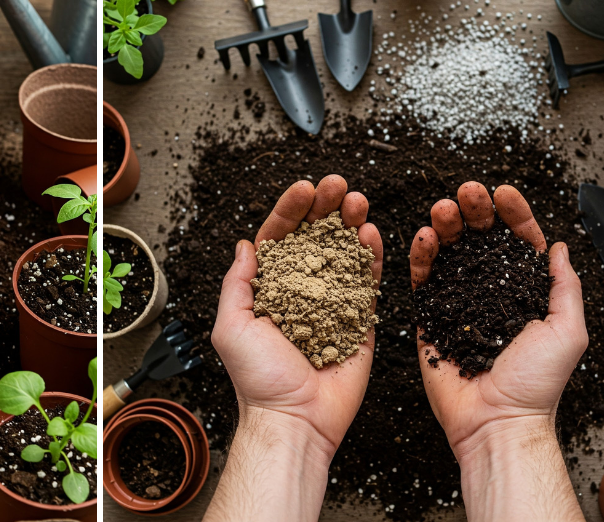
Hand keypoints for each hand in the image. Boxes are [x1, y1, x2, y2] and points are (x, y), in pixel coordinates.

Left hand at [205, 175, 381, 521]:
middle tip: (338, 185)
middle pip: (316, 238)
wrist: (294, 418)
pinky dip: (372, 256)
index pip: (281, 238)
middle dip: (327, 208)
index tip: (304, 188)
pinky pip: (369, 283)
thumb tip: (246, 245)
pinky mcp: (360, 320)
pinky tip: (373, 233)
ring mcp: (332, 303)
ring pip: (343, 253)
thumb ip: (238, 284)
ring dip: (351, 223)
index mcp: (270, 289)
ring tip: (357, 201)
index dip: (292, 211)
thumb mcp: (231, 325)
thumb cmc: (257, 379)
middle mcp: (302, 291)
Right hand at [409, 182, 585, 520]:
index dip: (512, 214)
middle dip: (473, 211)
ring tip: (443, 208)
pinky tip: (423, 237)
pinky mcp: (428, 316)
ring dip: (445, 224)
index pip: (517, 242)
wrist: (495, 420)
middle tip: (467, 192)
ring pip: (448, 251)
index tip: (504, 193)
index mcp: (522, 292)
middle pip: (479, 239)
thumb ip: (565, 287)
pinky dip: (420, 255)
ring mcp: (457, 302)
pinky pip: (421, 279)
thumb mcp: (567, 330)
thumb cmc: (535, 385)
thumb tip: (560, 248)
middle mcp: (488, 292)